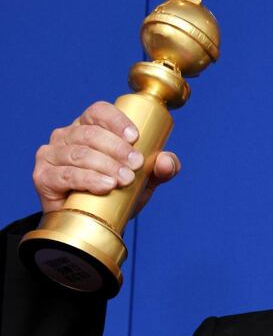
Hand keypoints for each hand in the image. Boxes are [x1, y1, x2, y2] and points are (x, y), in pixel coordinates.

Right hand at [33, 101, 180, 215]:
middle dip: (117, 149)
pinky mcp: (43, 177)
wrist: (94, 223)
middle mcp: (66, 136)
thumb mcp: (144, 179)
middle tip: (136, 165)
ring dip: (106, 165)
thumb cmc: (118, 193)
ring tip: (125, 179)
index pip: (99, 111)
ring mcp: (51, 155)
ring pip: (79, 153)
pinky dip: (88, 179)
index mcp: (88, 126)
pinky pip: (66, 174)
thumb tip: (166, 161)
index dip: (116, 121)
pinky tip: (105, 185)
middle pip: (90, 134)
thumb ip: (160, 168)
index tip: (136, 137)